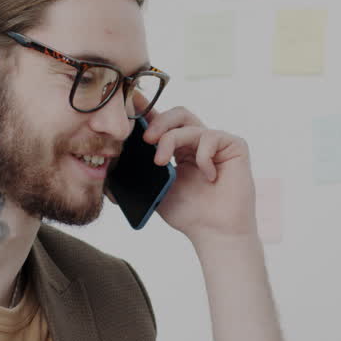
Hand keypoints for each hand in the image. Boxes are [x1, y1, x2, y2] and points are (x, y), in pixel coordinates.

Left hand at [139, 97, 258, 244]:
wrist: (216, 233)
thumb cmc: (189, 215)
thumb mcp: (155, 192)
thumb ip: (137, 178)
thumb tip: (106, 173)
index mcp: (181, 149)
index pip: (164, 123)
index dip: (148, 113)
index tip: (130, 107)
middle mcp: (199, 142)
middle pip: (178, 114)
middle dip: (158, 122)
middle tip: (145, 140)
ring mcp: (217, 143)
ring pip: (189, 124)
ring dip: (171, 139)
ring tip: (161, 162)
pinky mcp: (235, 146)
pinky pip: (211, 137)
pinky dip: (203, 155)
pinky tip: (207, 176)